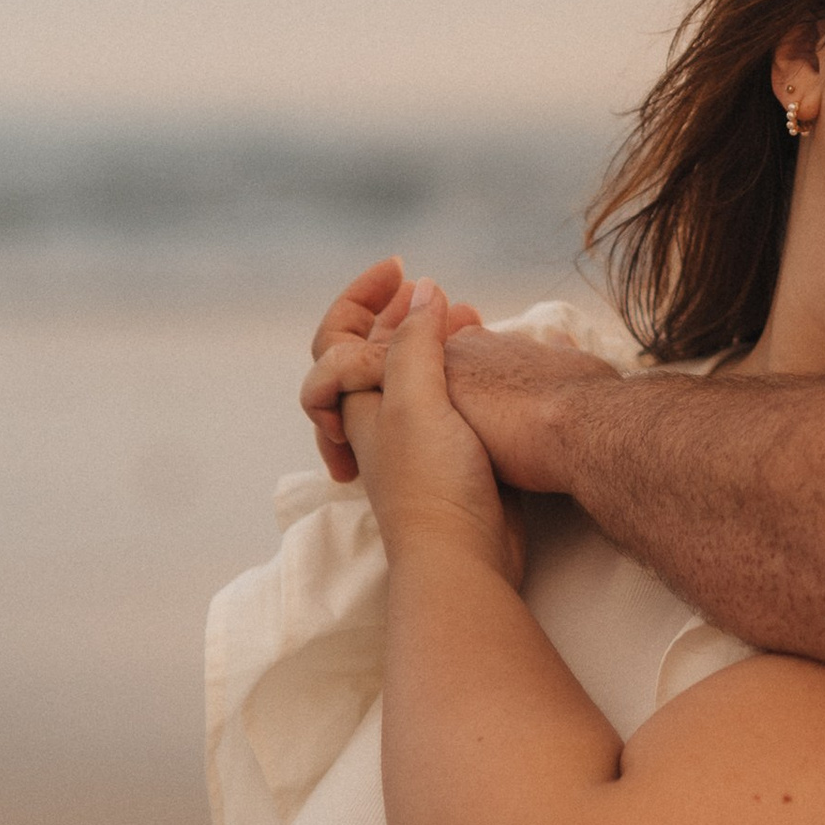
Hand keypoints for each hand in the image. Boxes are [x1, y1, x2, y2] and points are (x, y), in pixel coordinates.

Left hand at [333, 286, 524, 581]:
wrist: (464, 555)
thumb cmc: (431, 482)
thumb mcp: (416, 400)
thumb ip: (414, 343)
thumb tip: (423, 290)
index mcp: (356, 402)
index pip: (336, 335)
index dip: (360, 296)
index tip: (401, 270)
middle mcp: (379, 417)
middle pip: (374, 350)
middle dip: (404, 312)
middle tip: (443, 293)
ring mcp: (415, 437)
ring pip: (414, 372)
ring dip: (435, 337)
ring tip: (472, 318)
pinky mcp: (451, 453)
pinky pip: (446, 395)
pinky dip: (459, 368)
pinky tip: (488, 364)